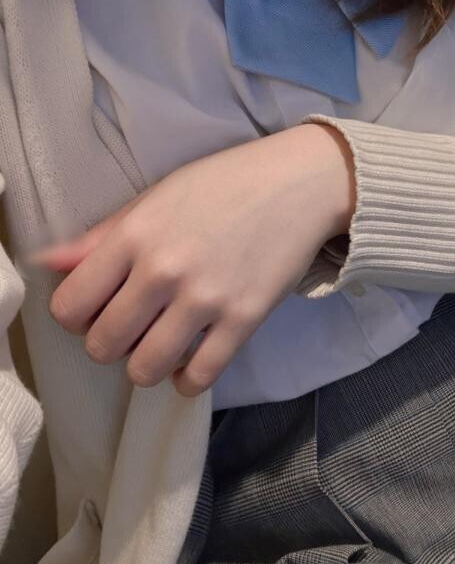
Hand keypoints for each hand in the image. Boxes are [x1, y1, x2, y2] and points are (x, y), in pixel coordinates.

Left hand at [34, 124, 354, 396]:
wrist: (296, 185)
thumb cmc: (223, 185)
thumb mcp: (156, 198)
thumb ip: (100, 236)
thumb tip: (49, 264)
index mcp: (134, 235)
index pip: (70, 306)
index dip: (76, 315)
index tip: (96, 308)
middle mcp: (164, 270)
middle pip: (103, 346)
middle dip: (110, 342)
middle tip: (132, 326)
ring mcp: (206, 299)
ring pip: (145, 370)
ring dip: (146, 364)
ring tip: (160, 344)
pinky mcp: (244, 320)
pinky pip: (198, 379)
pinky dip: (186, 379)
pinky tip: (191, 359)